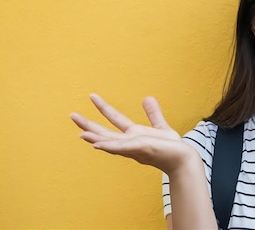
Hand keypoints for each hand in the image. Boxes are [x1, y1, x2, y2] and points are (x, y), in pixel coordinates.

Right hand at [70, 94, 196, 174]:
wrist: (182, 159)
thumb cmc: (171, 148)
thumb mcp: (161, 126)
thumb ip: (153, 114)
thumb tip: (147, 98)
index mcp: (133, 135)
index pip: (115, 119)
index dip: (104, 107)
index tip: (92, 96)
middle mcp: (129, 142)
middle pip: (105, 132)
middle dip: (89, 125)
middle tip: (72, 114)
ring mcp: (133, 147)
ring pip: (110, 142)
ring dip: (95, 138)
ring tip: (81, 133)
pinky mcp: (140, 149)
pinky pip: (121, 147)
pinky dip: (108, 146)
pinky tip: (97, 145)